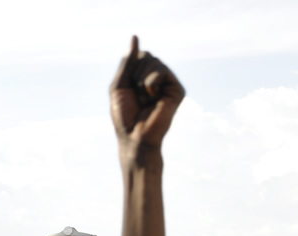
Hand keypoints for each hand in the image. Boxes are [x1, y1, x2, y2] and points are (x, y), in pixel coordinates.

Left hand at [109, 36, 183, 166]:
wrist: (134, 137)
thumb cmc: (125, 115)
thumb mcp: (119, 85)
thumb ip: (128, 61)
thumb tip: (135, 37)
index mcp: (146, 76)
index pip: (140, 54)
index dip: (129, 69)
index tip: (128, 89)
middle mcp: (160, 78)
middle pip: (147, 55)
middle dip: (135, 75)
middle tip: (138, 97)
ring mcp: (170, 83)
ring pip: (154, 62)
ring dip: (141, 82)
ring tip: (145, 100)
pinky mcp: (178, 90)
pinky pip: (161, 73)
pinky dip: (150, 86)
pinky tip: (153, 101)